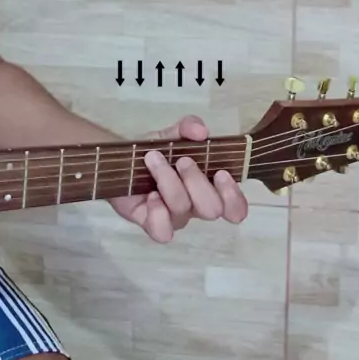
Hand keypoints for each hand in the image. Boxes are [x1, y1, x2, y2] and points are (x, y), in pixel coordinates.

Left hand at [109, 115, 248, 242]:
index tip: (220, 173)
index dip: (233, 196)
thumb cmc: (158, 151)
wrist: (123, 160)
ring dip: (169, 181)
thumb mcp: (174, 134)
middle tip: (182, 160)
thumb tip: (201, 131)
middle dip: (197, 181)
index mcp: (210, 188)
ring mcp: (174, 218)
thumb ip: (189, 127)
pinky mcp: (150, 223)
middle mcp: (196, 207)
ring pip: (183, 210)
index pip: (236, 208)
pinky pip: (162, 233)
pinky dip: (158, 213)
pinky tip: (151, 195)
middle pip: (211, 209)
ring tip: (153, 159)